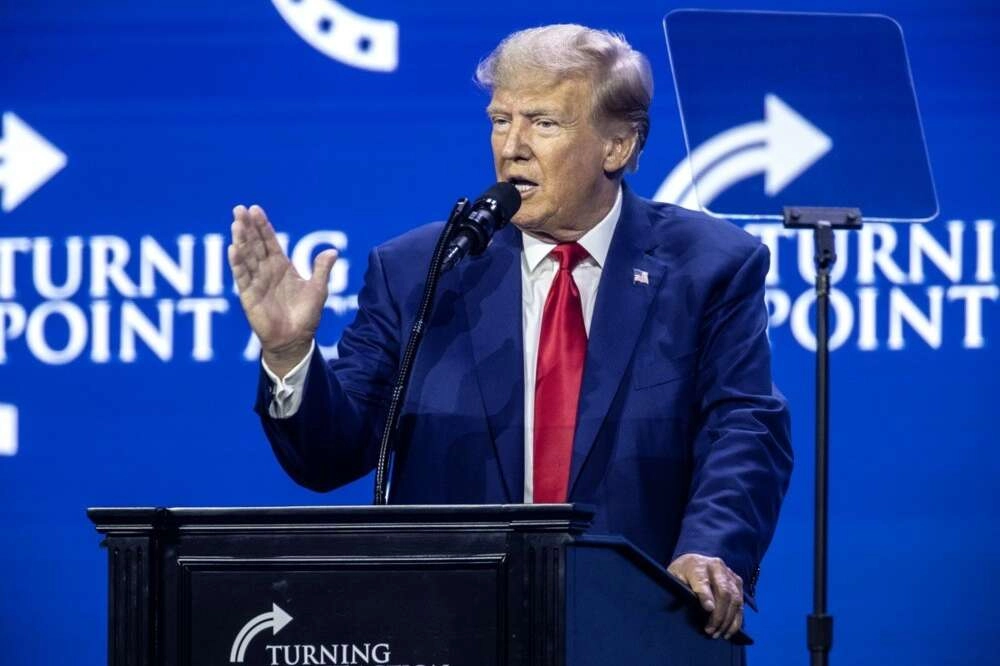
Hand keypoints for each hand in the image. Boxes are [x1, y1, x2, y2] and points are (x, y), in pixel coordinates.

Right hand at [228, 204, 337, 375]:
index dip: (263, 226)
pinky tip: (233, 249)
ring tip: (235, 224)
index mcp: (282, 267)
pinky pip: (242, 277)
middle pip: (255, 244)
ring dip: (240, 240)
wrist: (296, 340)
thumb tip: (332, 251)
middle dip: (247, 227)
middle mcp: (267, 271)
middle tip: (239, 209)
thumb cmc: (306, 315)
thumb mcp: (318, 290)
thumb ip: (321, 270)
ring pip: (246, 257)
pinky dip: (237, 263)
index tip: (255, 209)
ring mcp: (256, 282)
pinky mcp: (249, 296)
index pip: (270, 241)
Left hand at [667, 553, 743, 639]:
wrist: (694, 561)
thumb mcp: (673, 578)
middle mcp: (716, 567)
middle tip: (710, 631)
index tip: (707, 609)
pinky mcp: (737, 582)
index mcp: (698, 565)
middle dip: (718, 615)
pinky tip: (728, 631)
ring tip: (717, 634)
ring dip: (727, 620)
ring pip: (735, 599)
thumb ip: (677, 589)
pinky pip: (741, 603)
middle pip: (724, 592)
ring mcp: (729, 574)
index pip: (703, 580)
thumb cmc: (682, 573)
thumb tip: (677, 607)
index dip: (706, 595)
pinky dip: (736, 620)